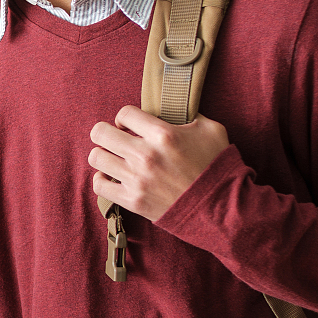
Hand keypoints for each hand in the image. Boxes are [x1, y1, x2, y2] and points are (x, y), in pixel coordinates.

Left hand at [88, 107, 228, 221]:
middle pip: (100, 133)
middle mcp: (145, 155)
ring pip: (96, 157)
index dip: (125, 117)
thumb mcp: (211, 130)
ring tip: (113, 157)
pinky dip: (102, 179)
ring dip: (103, 155)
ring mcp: (137, 179)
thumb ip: (188, 115)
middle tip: (115, 138)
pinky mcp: (133, 201)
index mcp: (162, 134)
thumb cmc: (216, 166)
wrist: (220, 207)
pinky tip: (112, 176)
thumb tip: (172, 109)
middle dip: (106, 132)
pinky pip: (99, 185)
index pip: (124, 113)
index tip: (129, 124)